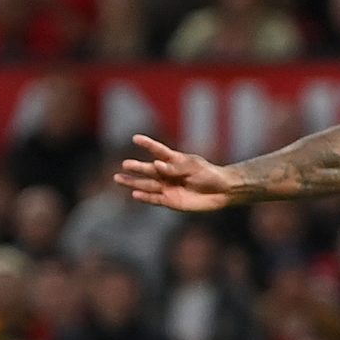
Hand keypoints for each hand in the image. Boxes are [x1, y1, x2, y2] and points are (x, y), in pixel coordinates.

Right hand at [117, 134, 241, 211]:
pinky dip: (145, 197)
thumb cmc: (208, 174)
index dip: (148, 145)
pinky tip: (134, 194)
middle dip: (137, 167)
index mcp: (174, 160)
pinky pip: (155, 199)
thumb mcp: (194, 167)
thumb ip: (176, 167)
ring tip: (118, 178)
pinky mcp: (171, 201)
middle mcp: (168, 173)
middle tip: (125, 164)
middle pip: (149, 170)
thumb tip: (157, 166)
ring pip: (147, 184)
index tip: (136, 138)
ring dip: (133, 182)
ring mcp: (168, 187)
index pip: (159, 150)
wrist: (221, 191)